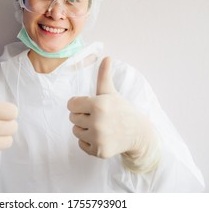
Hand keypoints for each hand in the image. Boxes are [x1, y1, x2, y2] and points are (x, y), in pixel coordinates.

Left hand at [68, 57, 159, 171]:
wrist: (138, 133)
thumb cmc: (121, 110)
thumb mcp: (111, 93)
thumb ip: (104, 76)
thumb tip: (106, 56)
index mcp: (98, 104)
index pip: (71, 104)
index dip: (79, 104)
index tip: (89, 105)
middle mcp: (98, 122)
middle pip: (72, 118)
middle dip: (82, 116)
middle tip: (97, 117)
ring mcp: (99, 138)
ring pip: (75, 131)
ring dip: (84, 129)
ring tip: (99, 126)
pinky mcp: (99, 151)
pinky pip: (81, 144)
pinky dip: (88, 142)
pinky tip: (101, 137)